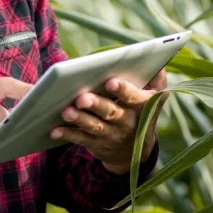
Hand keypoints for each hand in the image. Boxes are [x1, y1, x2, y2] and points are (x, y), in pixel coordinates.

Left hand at [50, 69, 167, 174]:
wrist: (135, 150)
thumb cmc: (141, 111)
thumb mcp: (155, 97)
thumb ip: (156, 79)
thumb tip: (158, 62)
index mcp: (143, 106)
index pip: (134, 97)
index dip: (123, 90)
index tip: (110, 81)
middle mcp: (128, 122)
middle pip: (111, 112)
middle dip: (97, 104)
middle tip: (82, 97)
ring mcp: (112, 135)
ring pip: (95, 126)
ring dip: (80, 119)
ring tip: (66, 111)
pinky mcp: (97, 144)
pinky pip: (81, 139)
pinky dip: (67, 134)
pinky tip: (54, 129)